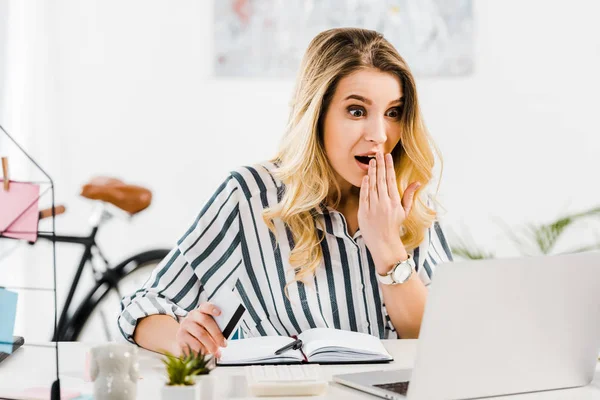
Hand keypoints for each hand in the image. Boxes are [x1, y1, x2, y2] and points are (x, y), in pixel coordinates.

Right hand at [175, 302, 226, 357]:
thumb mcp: (209, 327)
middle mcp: (192, 315)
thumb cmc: (203, 331)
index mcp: (201, 310)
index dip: (212, 308)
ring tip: (216, 351)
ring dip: (210, 344)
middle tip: (224, 344)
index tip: (219, 313)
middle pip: (205, 321)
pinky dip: (202, 350)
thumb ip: (217, 328)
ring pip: (200, 334)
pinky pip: (193, 344)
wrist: (186, 338)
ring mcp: (185, 325)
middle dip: (217, 334)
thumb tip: (224, 338)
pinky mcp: (180, 336)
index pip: (206, 306)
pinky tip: (206, 352)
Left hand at [358, 152, 420, 272]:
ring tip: (372, 161)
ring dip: (372, 172)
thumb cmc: (394, 226)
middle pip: (381, 180)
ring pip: (372, 186)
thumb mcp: (405, 211)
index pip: (391, 180)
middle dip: (380, 165)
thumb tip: (418, 182)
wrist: (383, 243)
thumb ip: (409, 195)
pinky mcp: (364, 212)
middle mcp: (384, 203)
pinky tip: (366, 176)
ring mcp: (374, 207)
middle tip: (378, 153)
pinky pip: (364, 196)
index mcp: (395, 202)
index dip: (389, 167)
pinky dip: (365, 186)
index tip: (388, 156)